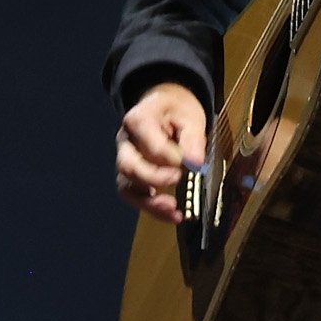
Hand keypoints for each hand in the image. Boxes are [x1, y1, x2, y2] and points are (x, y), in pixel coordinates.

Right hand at [115, 81, 207, 224]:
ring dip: (149, 203)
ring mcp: (125, 159)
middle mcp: (125, 142)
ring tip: (174, 211)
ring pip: (127, 185)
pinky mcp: (131, 175)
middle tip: (178, 180)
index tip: (191, 163)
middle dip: (154, 179)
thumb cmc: (176, 110)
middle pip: (129, 166)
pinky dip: (150, 207)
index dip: (170, 158)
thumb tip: (195, 163)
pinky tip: (171, 214)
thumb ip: (193, 139)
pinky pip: (134, 195)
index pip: (150, 145)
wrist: (163, 106)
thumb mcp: (191, 116)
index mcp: (138, 120)